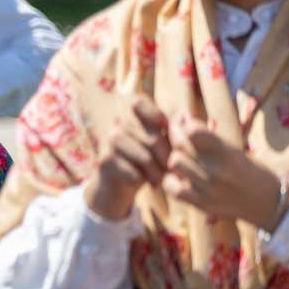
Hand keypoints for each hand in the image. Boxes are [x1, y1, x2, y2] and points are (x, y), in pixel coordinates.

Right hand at [83, 96, 170, 220]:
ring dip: (157, 173)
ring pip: (145, 157)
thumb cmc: (145, 162)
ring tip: (162, 180)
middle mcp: (118, 126)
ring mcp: (109, 142)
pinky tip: (149, 184)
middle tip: (173, 171)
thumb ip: (170, 130)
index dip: (154, 114)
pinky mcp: (105, 160)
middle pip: (152, 138)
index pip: (139, 103)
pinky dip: (145, 181)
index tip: (165, 130)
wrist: (117, 186)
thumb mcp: (159, 144)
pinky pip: (134, 172)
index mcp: (131, 117)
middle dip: (167, 158)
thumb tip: (183, 114)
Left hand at [165, 116, 284, 228]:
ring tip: (182, 157)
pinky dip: (170, 181)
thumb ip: (209, 138)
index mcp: (228, 153)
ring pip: (174, 162)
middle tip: (177, 131)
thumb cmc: (249, 170)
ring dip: (176, 158)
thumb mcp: (234, 150)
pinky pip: (172, 188)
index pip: (193, 131)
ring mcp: (207, 188)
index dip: (183, 122)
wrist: (268, 201)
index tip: (184, 119)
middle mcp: (216, 170)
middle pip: (180, 144)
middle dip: (175, 133)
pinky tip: (178, 178)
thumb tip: (183, 121)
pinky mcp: (200, 203)